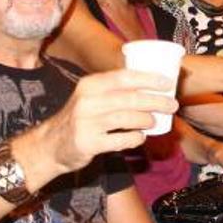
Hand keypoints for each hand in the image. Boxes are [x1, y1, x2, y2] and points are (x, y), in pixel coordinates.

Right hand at [41, 69, 178, 173]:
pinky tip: (140, 137)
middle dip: (156, 101)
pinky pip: (120, 140)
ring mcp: (86, 123)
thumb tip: (153, 85)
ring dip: (146, 119)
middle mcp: (87, 101)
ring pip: (126, 118)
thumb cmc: (80, 117)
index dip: (149, 79)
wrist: (50, 145)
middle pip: (129, 98)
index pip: (124, 77)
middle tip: (172, 105)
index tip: (168, 83)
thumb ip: (114, 89)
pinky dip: (134, 138)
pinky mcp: (88, 143)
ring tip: (154, 121)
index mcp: (90, 85)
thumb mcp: (90, 96)